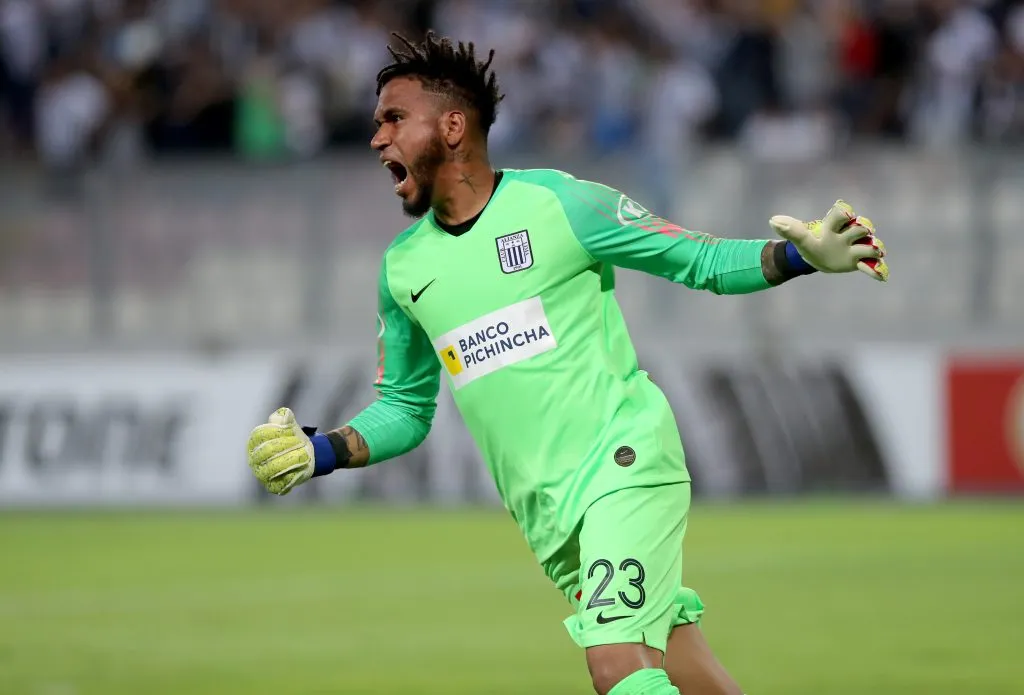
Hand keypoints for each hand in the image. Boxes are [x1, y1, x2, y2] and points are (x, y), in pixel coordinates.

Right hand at [247, 407, 314, 494]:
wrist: (305, 455)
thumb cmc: (293, 438)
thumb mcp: (290, 425)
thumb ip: (285, 418)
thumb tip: (285, 415)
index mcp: (254, 443)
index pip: (260, 435)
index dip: (278, 431)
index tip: (293, 431)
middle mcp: (254, 460)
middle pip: (267, 450)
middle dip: (286, 445)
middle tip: (300, 442)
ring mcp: (262, 474)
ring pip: (272, 468)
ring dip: (290, 460)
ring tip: (305, 455)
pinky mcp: (272, 486)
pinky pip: (278, 484)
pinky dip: (290, 477)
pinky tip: (300, 469)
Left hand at [769, 200, 888, 281]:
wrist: (816, 257)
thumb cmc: (810, 243)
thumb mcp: (800, 239)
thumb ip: (790, 229)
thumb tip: (772, 220)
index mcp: (833, 226)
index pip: (841, 215)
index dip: (845, 214)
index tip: (847, 215)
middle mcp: (847, 235)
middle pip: (860, 228)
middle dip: (863, 230)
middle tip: (866, 231)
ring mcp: (854, 248)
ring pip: (869, 246)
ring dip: (874, 248)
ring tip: (877, 252)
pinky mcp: (858, 262)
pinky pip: (870, 266)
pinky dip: (876, 271)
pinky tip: (883, 277)